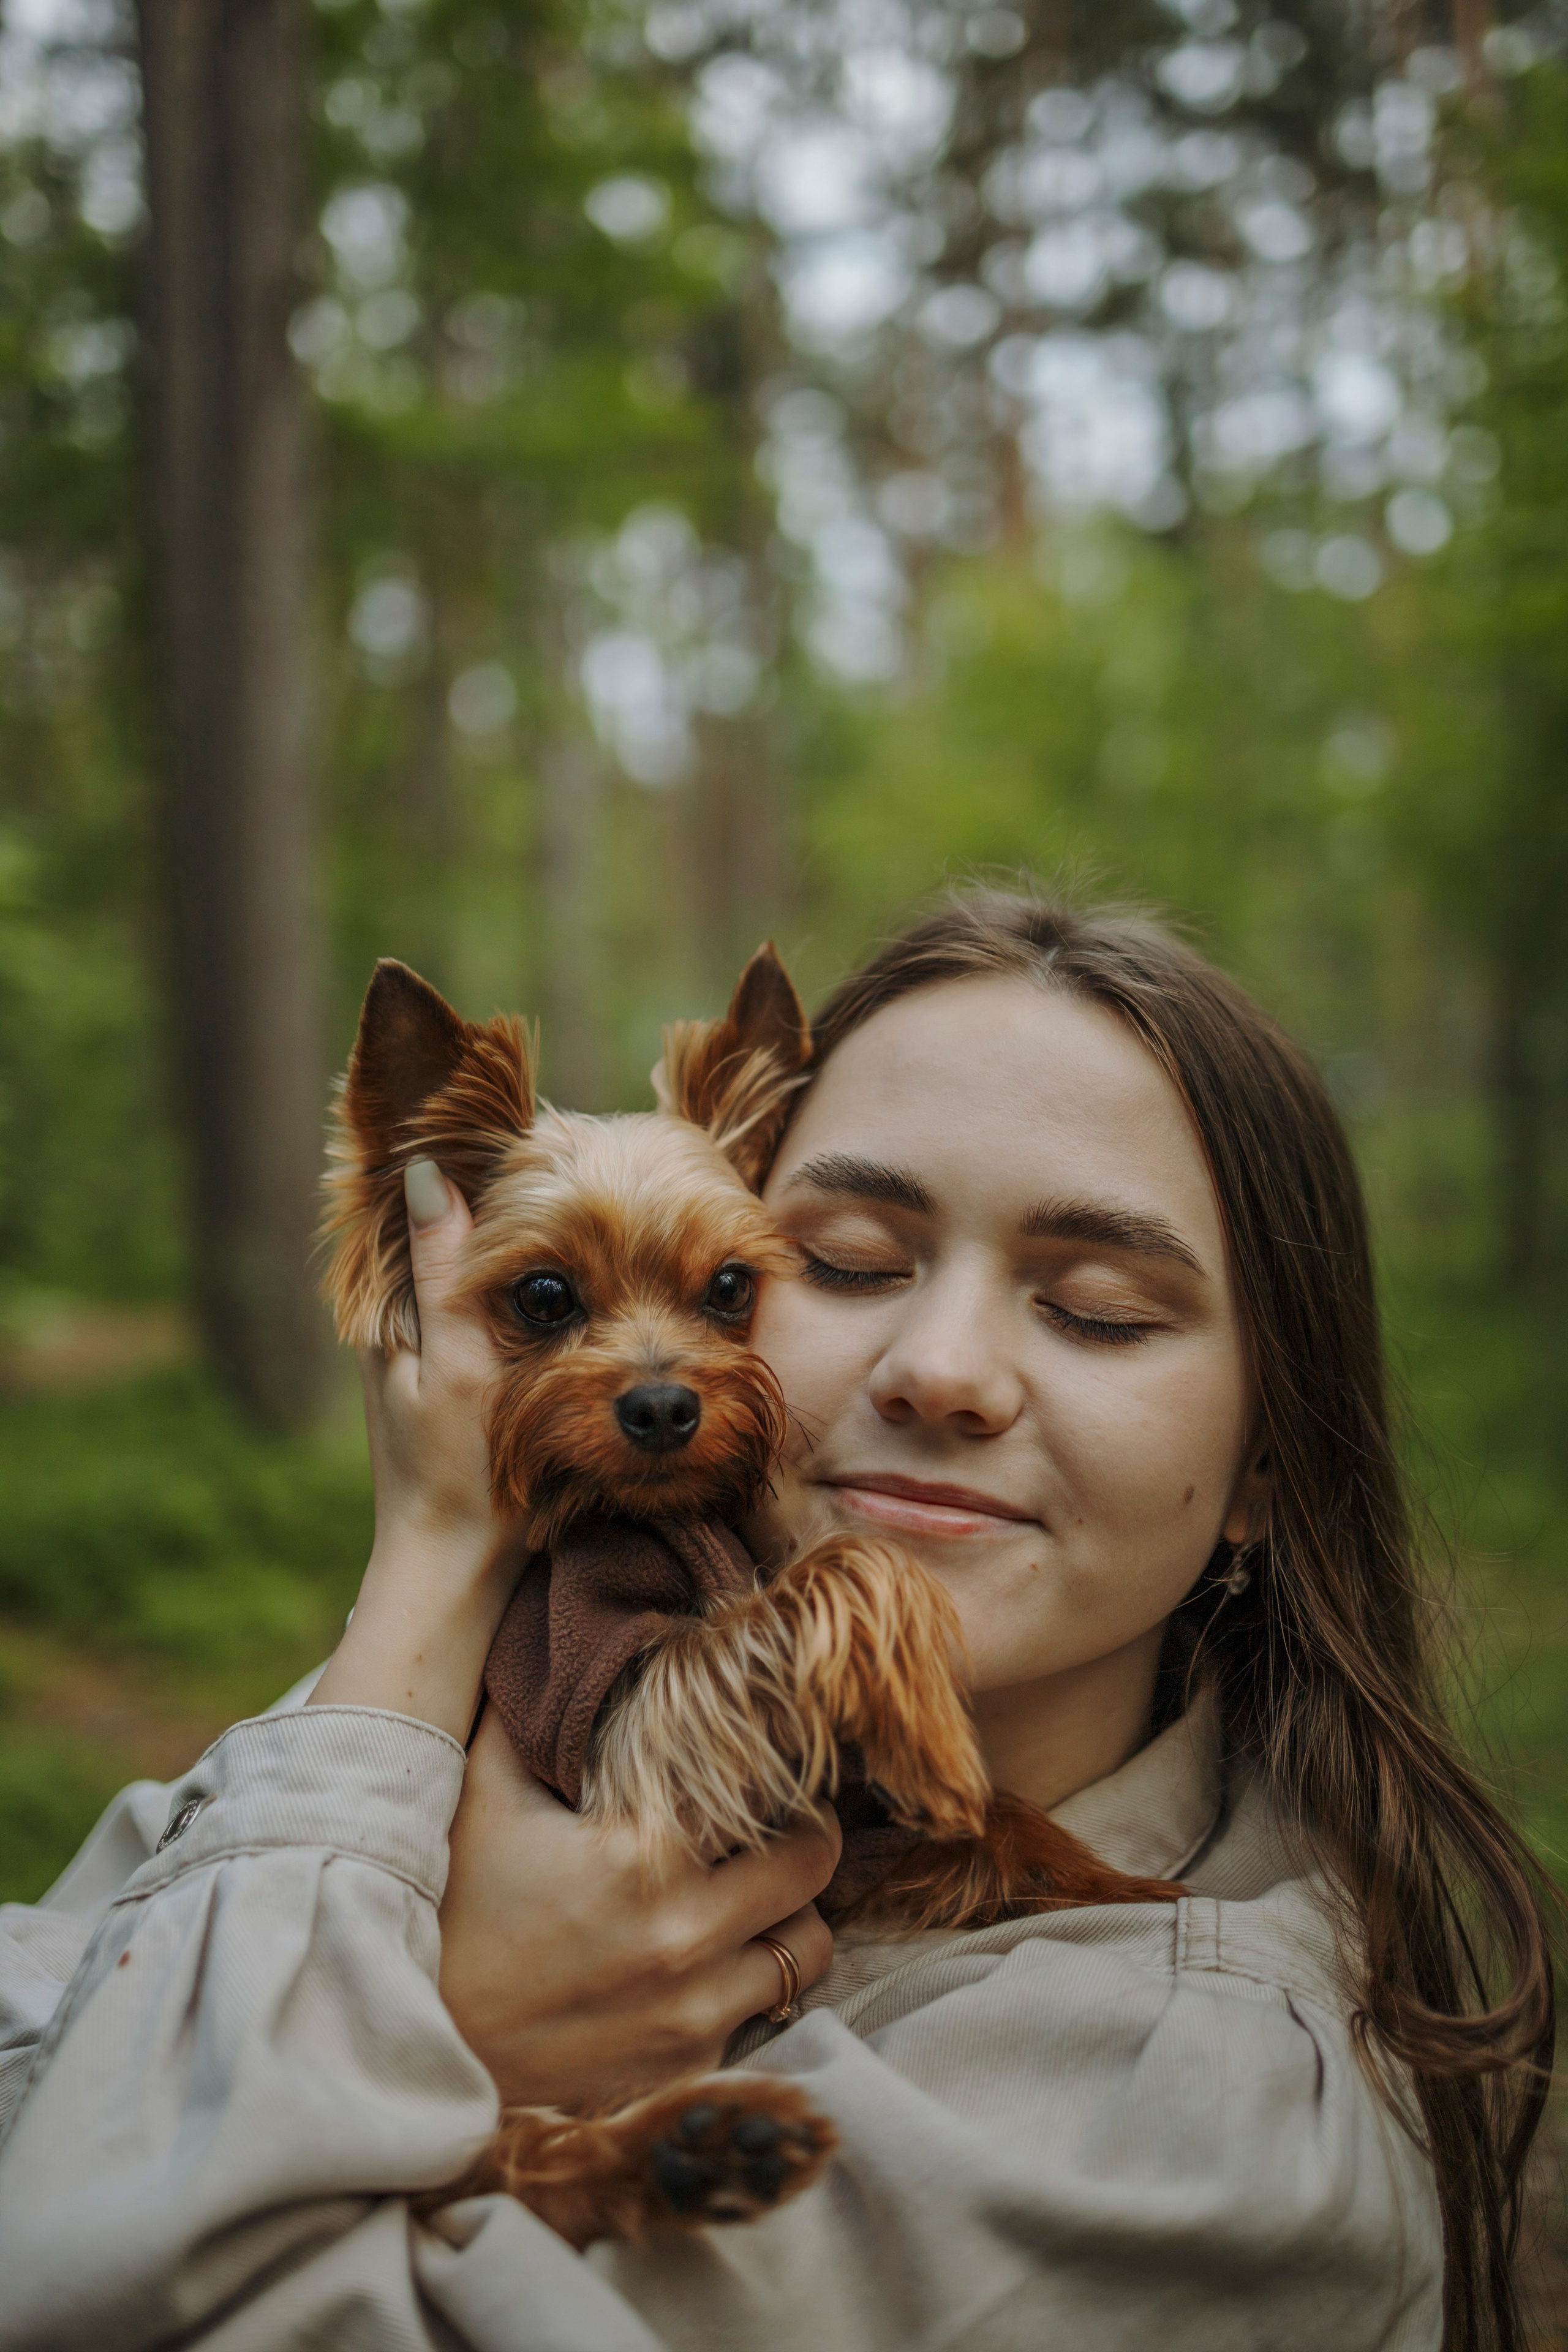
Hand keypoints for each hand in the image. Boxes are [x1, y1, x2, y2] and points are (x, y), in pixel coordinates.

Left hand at [311, 1161, 523, 1741]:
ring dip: (524, 1243)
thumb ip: (444, 1268)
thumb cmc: (455, 1474)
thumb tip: (426, 1168)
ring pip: (482, 1277)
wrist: (461, 1572)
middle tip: (564, 1148)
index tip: (519, 1130)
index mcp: (386, 1318)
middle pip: (452, 1240)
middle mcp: (403, 1331)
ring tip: (579, 1191)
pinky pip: (501, 1313)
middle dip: (499, 1199)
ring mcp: (436, 1360)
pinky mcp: (469, 1385)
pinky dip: (533, 1289)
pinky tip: (581, 1273)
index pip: (412, 1213)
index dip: (461, 1167)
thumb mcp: (455, 1361)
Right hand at [440, 1706, 839, 2110]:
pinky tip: (711, 1958)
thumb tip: (549, 1643)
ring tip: (753, 1894)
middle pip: (815, 1873)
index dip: (785, 1779)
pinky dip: (751, 1983)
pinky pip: (765, 2016)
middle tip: (776, 1823)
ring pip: (806, 1952)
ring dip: (789, 1917)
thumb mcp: (481, 1794)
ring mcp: (691, 2015)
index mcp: (645, 1859)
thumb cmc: (448, 1908)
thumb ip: (527, 1714)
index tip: (772, 1767)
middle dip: (804, 1840)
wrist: (414, 2049)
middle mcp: (685, 1940)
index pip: (777, 1803)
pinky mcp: (684, 2070)